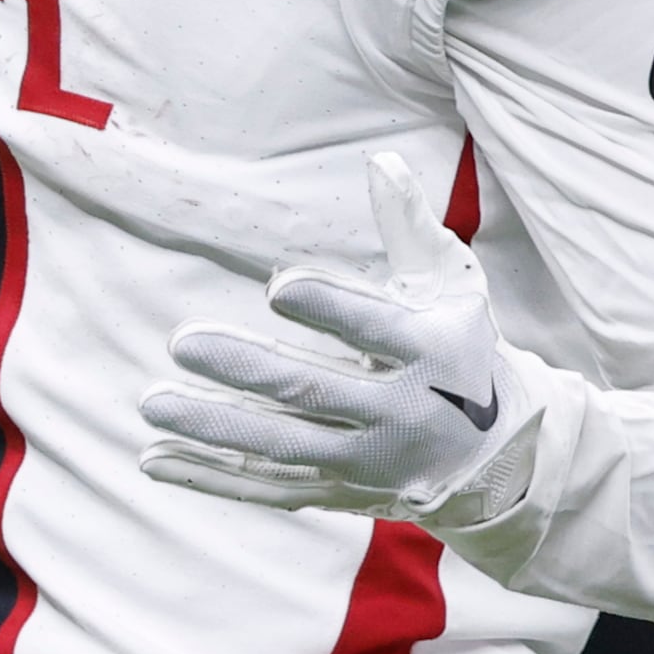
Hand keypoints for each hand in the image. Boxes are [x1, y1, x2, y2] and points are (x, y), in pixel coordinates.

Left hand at [140, 151, 542, 525]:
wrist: (500, 456)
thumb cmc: (462, 347)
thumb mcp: (452, 285)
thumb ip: (409, 227)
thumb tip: (380, 160)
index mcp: (432, 353)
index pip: (375, 331)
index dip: (330, 309)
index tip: (278, 288)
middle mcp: (401, 415)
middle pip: (313, 393)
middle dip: (246, 370)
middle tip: (183, 342)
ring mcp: (368, 464)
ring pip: (281, 447)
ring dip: (213, 427)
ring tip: (153, 402)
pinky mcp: (342, 493)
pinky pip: (270, 487)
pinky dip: (212, 478)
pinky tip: (156, 458)